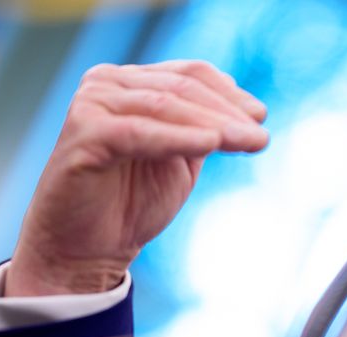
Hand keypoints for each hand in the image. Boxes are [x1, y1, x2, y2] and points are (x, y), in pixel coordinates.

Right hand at [6, 60, 267, 296]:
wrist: (86, 251)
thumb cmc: (132, 205)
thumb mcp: (180, 161)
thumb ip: (205, 131)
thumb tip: (252, 112)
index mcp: (131, 84)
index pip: (189, 75)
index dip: (229, 94)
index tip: (261, 117)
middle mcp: (108, 84)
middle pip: (181, 88)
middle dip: (228, 113)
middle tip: (262, 136)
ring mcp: (91, 104)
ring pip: (165, 106)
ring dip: (214, 124)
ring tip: (250, 141)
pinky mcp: (84, 133)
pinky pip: (140, 132)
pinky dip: (178, 137)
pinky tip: (212, 144)